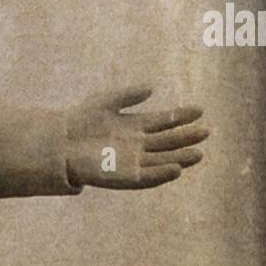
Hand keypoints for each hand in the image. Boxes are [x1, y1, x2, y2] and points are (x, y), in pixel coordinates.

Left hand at [66, 87, 207, 189]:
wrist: (60, 142)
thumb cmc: (80, 120)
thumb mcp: (106, 101)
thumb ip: (129, 95)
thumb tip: (152, 88)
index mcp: (135, 126)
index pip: (164, 121)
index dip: (181, 116)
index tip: (199, 110)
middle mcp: (138, 145)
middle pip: (168, 141)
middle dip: (186, 137)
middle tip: (206, 131)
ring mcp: (132, 161)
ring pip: (162, 160)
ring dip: (180, 157)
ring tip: (198, 154)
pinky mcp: (124, 176)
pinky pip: (147, 177)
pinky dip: (162, 174)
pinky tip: (176, 169)